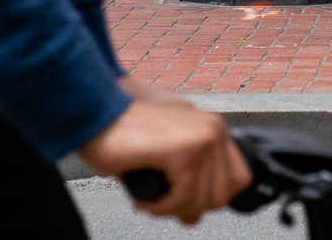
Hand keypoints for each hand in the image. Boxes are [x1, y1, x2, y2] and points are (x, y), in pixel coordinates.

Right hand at [81, 96, 248, 225]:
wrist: (94, 115)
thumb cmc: (122, 132)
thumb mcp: (165, 154)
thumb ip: (187, 179)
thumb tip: (194, 216)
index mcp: (212, 127)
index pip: (237, 179)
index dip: (209, 198)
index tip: (182, 199)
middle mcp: (214, 129)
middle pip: (221, 196)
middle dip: (188, 207)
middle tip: (160, 200)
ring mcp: (203, 138)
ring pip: (202, 201)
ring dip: (170, 209)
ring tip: (149, 198)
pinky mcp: (186, 150)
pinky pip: (184, 199)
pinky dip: (160, 207)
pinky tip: (144, 198)